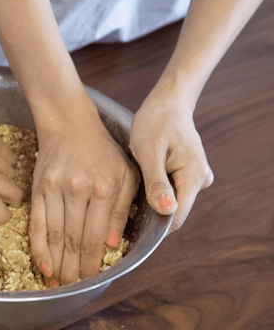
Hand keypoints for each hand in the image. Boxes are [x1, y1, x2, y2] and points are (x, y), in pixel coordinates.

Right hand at [30, 97, 140, 284]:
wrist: (69, 124)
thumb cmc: (103, 150)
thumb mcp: (126, 175)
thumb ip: (122, 210)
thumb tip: (112, 244)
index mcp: (104, 190)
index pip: (95, 236)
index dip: (91, 263)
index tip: (90, 280)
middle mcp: (79, 191)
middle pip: (74, 240)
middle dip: (73, 270)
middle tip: (72, 288)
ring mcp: (55, 189)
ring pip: (55, 236)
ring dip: (56, 264)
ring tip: (57, 283)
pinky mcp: (38, 188)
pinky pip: (37, 223)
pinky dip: (39, 246)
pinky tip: (42, 264)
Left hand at [129, 95, 213, 231]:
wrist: (167, 104)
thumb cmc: (155, 123)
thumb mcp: (149, 151)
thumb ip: (157, 183)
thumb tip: (166, 211)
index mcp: (194, 177)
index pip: (175, 217)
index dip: (153, 224)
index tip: (129, 222)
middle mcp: (201, 181)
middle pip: (173, 212)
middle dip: (151, 210)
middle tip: (128, 195)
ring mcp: (197, 179)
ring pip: (171, 203)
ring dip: (153, 199)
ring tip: (137, 180)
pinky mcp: (190, 176)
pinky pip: (172, 192)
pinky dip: (156, 189)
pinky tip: (145, 176)